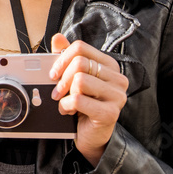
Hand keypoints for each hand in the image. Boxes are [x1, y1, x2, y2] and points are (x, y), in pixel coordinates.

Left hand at [49, 35, 128, 167]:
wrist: (91, 135)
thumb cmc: (84, 105)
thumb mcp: (74, 78)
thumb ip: (67, 57)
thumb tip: (57, 38)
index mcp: (109, 65)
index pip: (81, 48)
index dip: (62, 58)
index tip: (54, 73)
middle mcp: (118, 78)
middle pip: (79, 63)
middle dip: (62, 78)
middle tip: (56, 91)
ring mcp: (117, 96)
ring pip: (80, 80)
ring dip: (65, 94)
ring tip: (66, 102)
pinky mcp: (111, 113)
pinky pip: (79, 100)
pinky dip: (67, 106)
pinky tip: (69, 111)